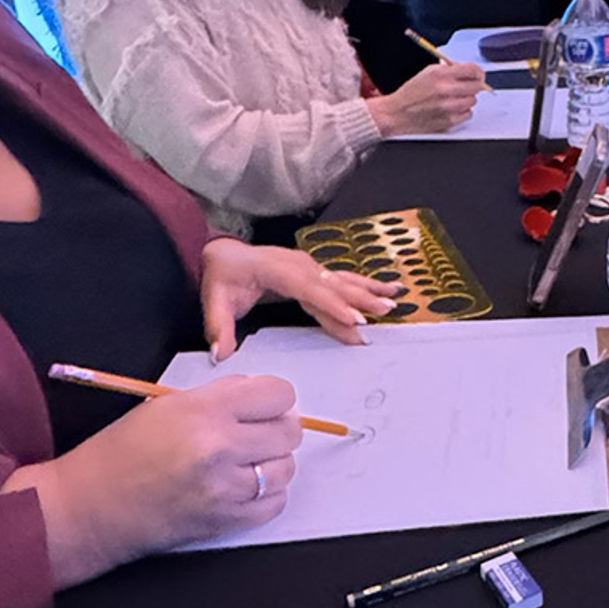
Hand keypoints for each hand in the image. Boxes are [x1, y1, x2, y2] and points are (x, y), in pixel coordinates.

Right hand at [9, 374, 303, 583]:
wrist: (88, 508)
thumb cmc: (121, 452)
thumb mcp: (166, 406)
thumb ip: (219, 397)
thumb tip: (261, 396)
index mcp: (204, 411)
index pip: (278, 394)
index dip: (274, 400)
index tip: (263, 408)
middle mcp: (219, 446)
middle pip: (289, 432)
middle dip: (276, 430)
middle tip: (255, 436)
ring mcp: (224, 487)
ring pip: (286, 469)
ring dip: (273, 465)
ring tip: (246, 464)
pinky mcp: (224, 521)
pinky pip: (275, 504)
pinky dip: (267, 496)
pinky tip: (243, 489)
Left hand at [200, 239, 399, 357]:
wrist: (226, 254)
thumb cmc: (223, 276)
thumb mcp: (214, 300)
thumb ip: (218, 327)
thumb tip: (221, 353)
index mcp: (276, 269)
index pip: (308, 288)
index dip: (331, 304)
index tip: (353, 319)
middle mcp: (298, 264)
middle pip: (332, 284)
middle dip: (360, 299)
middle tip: (383, 313)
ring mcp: (309, 266)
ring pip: (343, 280)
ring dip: (369, 291)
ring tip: (394, 300)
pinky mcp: (315, 272)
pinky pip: (343, 280)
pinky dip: (367, 285)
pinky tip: (388, 287)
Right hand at [369, 60, 488, 136]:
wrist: (397, 113)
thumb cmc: (411, 93)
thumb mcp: (428, 72)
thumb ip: (449, 70)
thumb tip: (468, 71)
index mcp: (441, 75)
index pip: (473, 70)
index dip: (478, 72)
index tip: (478, 75)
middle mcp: (446, 90)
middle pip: (477, 86)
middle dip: (474, 85)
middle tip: (467, 87)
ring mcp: (449, 107)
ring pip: (473, 100)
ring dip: (466, 99)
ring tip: (453, 99)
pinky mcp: (449, 121)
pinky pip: (468, 114)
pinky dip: (462, 112)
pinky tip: (450, 109)